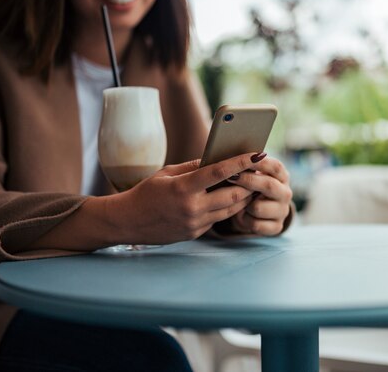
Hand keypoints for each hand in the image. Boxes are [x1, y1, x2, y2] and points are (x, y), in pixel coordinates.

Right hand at [105, 153, 268, 244]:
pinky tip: (231, 199)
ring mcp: (195, 224)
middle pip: (233, 195)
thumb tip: (218, 159)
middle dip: (249, 184)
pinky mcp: (196, 233)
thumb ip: (194, 167)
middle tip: (260, 172)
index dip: (241, 163)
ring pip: (230, 210)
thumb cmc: (146, 192)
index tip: (258, 154)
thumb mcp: (167, 173)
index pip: (219, 173)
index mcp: (184, 188)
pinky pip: (218, 219)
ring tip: (251, 185)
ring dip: (243, 198)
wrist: (128, 222)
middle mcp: (192, 208)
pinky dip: (226, 208)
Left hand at [225, 154, 292, 235]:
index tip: (243, 159)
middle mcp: (286, 193)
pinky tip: (242, 215)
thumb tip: (229, 158)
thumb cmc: (250, 186)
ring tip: (236, 201)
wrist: (257, 212)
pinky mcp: (276, 227)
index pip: (276, 167)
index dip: (260, 162)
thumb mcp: (252, 174)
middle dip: (248, 181)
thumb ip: (247, 166)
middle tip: (231, 177)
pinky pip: (256, 224)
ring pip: (258, 207)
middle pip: (269, 186)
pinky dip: (245, 220)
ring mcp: (282, 211)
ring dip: (243, 205)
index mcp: (282, 176)